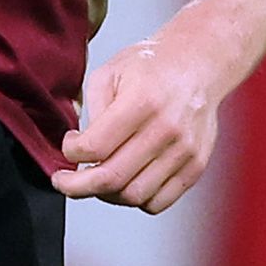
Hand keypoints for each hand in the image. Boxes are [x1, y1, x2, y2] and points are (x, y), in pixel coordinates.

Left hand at [56, 33, 228, 212]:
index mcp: (142, 101)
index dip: (71, 153)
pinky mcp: (195, 166)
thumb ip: (92, 110)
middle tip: (66, 182)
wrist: (199, 64)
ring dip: (107, 194)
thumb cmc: (153, 67)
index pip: (95, 147)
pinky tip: (127, 182)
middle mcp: (166, 129)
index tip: (69, 146)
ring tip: (99, 179)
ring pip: (134, 195)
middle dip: (77, 186)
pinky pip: (158, 201)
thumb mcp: (110, 72)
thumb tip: (81, 148)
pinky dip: (136, 200)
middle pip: (112, 178)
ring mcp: (184, 151)